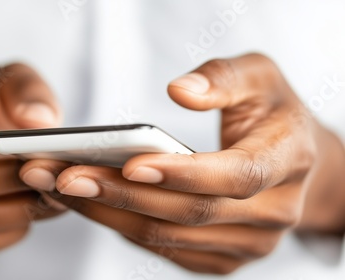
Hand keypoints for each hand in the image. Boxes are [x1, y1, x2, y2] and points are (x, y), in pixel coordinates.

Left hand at [20, 54, 344, 273]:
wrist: (289, 156)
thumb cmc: (269, 111)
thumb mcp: (258, 75)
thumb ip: (223, 77)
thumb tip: (178, 91)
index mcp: (288, 160)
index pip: (236, 176)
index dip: (183, 173)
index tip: (129, 163)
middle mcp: (273, 213)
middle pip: (190, 213)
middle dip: (121, 195)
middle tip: (63, 176)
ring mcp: (248, 243)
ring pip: (168, 237)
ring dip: (109, 214)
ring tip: (60, 188)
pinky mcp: (221, 256)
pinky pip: (164, 248)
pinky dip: (122, 226)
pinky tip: (89, 203)